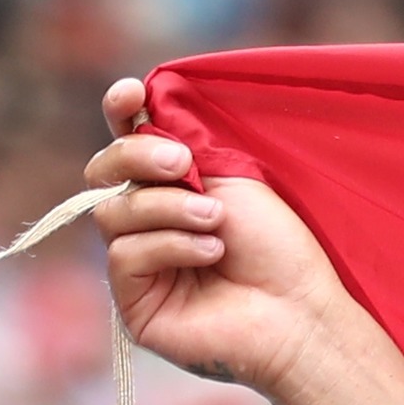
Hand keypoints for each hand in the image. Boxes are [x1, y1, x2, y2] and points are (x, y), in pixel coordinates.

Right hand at [90, 76, 359, 404]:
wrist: (300, 311)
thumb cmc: (278, 247)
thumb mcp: (232, 178)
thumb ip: (183, 147)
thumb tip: (143, 115)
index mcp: (169, 188)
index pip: (124, 141)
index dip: (119, 112)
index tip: (132, 93)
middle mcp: (145, 223)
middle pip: (103, 171)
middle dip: (138, 157)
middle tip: (184, 165)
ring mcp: (136, 264)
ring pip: (112, 212)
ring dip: (167, 208)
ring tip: (216, 222)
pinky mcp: (133, 302)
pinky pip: (124, 254)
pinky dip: (169, 245)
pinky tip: (211, 252)